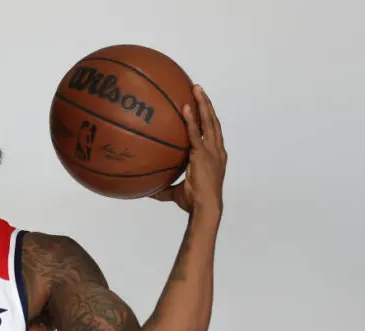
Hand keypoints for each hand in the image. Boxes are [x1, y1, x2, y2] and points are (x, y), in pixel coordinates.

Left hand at [151, 85, 226, 214]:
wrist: (205, 208)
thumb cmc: (194, 203)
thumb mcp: (177, 193)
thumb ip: (164, 188)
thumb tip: (148, 190)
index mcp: (215, 156)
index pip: (213, 133)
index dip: (208, 118)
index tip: (202, 105)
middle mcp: (217, 151)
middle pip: (213, 121)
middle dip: (206, 104)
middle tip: (198, 89)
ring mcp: (212, 151)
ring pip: (209, 122)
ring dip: (202, 104)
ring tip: (195, 89)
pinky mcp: (203, 154)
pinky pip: (196, 133)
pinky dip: (191, 120)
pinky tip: (185, 108)